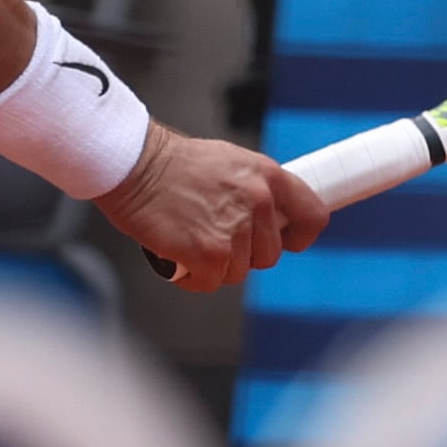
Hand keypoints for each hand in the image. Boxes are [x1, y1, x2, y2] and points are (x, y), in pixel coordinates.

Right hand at [97, 126, 326, 292]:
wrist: (133, 164)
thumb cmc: (171, 164)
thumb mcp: (228, 162)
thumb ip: (254, 189)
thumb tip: (267, 217)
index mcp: (266, 175)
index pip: (312, 215)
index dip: (298, 235)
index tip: (286, 240)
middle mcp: (257, 201)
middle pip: (269, 255)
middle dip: (242, 253)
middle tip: (212, 234)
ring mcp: (234, 229)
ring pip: (238, 272)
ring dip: (214, 264)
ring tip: (189, 238)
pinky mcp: (209, 253)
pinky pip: (210, 283)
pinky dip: (192, 277)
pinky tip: (177, 254)